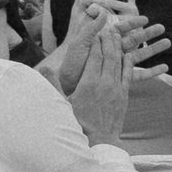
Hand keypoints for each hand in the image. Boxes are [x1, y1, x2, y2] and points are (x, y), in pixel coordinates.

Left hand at [44, 0, 164, 91]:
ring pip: (139, 54)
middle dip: (148, 33)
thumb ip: (91, 28)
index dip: (133, 22)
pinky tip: (165, 68)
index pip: (120, 28)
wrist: (67, 84)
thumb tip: (104, 12)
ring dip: (154, 48)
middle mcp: (112, 51)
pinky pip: (139, 74)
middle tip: (162, 28)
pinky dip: (152, 71)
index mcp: (103, 40)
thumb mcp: (79, 42)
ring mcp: (118, 65)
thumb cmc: (70, 62)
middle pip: (133, 39)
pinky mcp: (120, 79)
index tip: (145, 18)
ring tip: (168, 42)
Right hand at [65, 12, 129, 144]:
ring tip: (117, 35)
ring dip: (118, 48)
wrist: (99, 142)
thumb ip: (53, 85)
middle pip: (108, 56)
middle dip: (107, 41)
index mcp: (88, 83)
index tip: (95, 31)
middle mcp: (105, 84)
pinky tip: (128, 55)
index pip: (94, 56)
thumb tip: (43, 69)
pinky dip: (128, 63)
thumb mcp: (61, 104)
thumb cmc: (77, 124)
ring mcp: (116, 90)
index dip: (95, 42)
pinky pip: (128, 75)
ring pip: (119, 63)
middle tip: (107, 28)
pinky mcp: (124, 96)